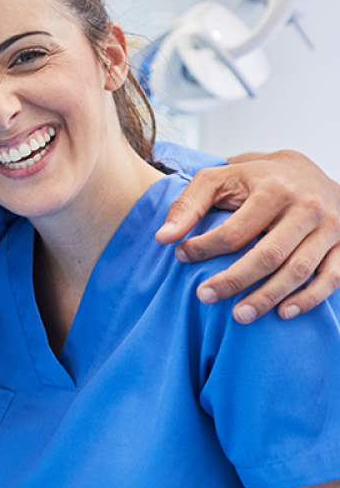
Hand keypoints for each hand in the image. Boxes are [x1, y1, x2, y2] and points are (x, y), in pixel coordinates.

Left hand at [155, 151, 339, 322]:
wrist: (308, 171)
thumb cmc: (255, 179)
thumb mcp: (219, 178)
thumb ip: (189, 204)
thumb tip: (163, 238)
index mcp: (274, 190)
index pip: (236, 230)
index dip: (205, 248)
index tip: (180, 256)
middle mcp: (307, 208)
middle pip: (269, 254)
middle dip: (235, 280)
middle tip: (205, 296)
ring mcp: (331, 228)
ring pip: (300, 270)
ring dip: (268, 296)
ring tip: (239, 316)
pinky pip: (332, 277)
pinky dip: (310, 298)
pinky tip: (284, 312)